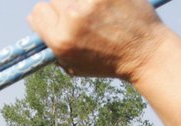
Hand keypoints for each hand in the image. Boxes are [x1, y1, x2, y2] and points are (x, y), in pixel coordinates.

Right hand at [27, 0, 164, 81]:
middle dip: (67, 9)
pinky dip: (101, 0)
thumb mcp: (75, 65)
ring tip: (101, 15)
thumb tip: (34, 20)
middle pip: (55, 0)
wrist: (145, 53)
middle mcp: (72, 20)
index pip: (37, 13)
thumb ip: (53, 45)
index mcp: (61, 41)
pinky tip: (110, 8)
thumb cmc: (110, 62)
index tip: (59, 20)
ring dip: (83, 2)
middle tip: (87, 20)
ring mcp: (90, 2)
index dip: (47, 17)